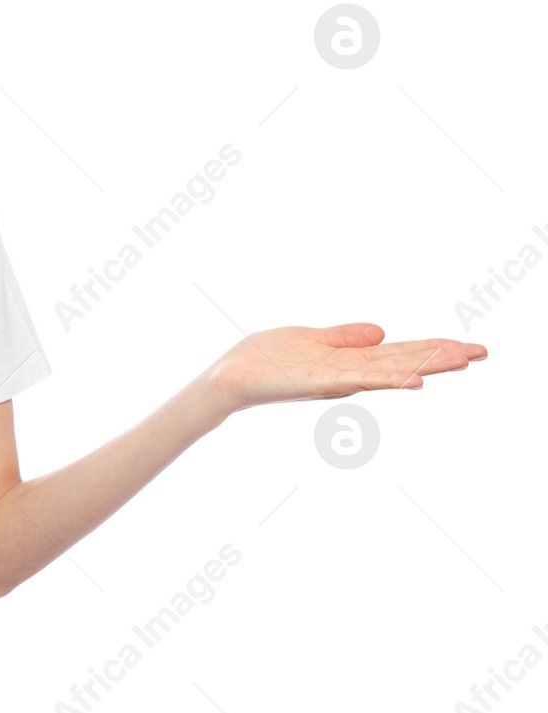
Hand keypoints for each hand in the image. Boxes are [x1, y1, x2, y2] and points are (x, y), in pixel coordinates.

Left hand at [204, 322, 486, 414]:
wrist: (229, 376)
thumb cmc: (264, 359)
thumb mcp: (310, 337)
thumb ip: (345, 336)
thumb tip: (383, 330)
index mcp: (348, 359)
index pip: (399, 353)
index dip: (432, 349)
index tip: (468, 347)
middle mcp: (349, 372)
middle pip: (404, 362)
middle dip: (442, 357)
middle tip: (483, 353)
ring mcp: (337, 379)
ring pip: (391, 371)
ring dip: (426, 366)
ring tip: (461, 361)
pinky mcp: (319, 382)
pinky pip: (360, 381)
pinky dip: (387, 380)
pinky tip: (414, 381)